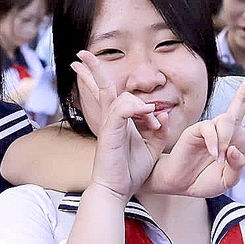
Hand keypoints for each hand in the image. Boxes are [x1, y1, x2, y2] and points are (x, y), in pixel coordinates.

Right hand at [72, 50, 165, 199]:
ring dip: (142, 106)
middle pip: (100, 86)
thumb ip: (158, 128)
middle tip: (81, 53)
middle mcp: (109, 119)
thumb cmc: (130, 171)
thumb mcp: (152, 146)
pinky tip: (150, 118)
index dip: (111, 85)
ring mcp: (107, 124)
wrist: (117, 190)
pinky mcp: (109, 131)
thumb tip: (162, 113)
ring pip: (119, 96)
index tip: (153, 116)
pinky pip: (123, 108)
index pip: (107, 93)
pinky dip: (138, 108)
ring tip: (154, 124)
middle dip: (92, 68)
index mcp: (116, 120)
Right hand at [148, 55, 244, 196]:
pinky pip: (211, 128)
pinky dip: (214, 143)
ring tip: (217, 159)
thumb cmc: (206, 180)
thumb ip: (237, 168)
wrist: (181, 184)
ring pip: (227, 120)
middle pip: (243, 98)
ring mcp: (214, 127)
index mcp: (243, 139)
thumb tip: (234, 149)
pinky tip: (212, 154)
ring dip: (225, 142)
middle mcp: (230, 129)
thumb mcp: (229, 180)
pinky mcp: (198, 128)